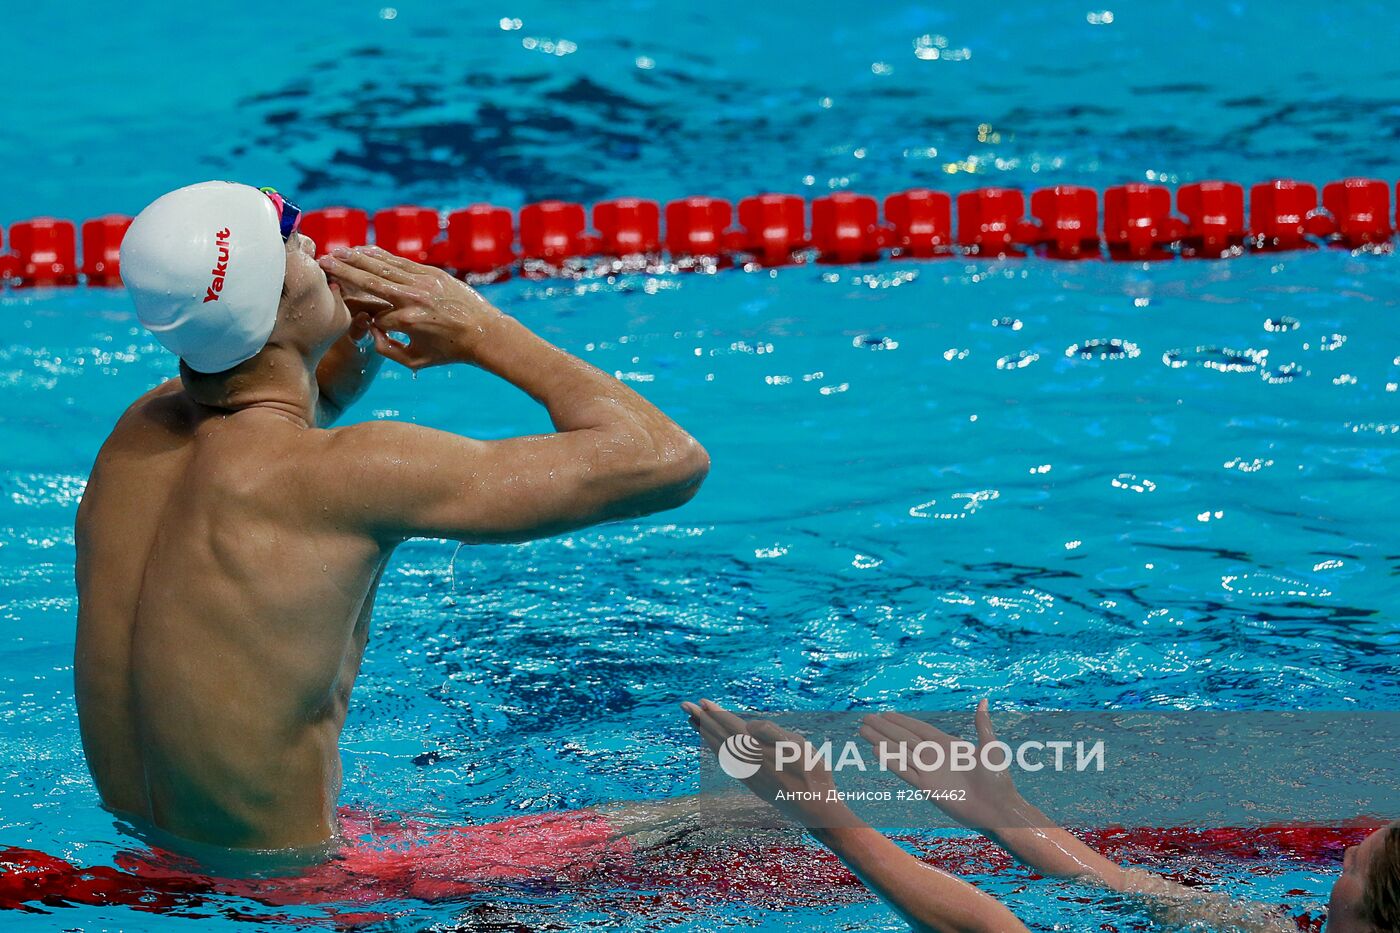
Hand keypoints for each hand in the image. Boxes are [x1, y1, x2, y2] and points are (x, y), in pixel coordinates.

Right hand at [318, 246, 503, 369]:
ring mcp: (423, 283)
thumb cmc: (449, 351)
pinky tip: (363, 250)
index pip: (371, 313)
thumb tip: (370, 331)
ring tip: (336, 252)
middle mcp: (412, 299)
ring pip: (382, 266)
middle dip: (343, 271)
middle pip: (369, 281)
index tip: (338, 304)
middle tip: (321, 262)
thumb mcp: (415, 360)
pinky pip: (399, 261)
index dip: (355, 311)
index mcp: (407, 322)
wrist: (485, 332)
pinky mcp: (431, 273)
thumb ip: (387, 350)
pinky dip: (379, 255)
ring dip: (357, 258)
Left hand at [683, 699, 856, 829]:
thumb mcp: (800, 748)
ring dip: (705, 733)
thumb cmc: (813, 774)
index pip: (732, 727)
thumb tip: (749, 725)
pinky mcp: (751, 783)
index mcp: (760, 750)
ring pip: (720, 749)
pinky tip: (711, 743)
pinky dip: (716, 749)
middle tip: (685, 706)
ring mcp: (747, 774)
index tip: (702, 702)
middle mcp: (749, 763)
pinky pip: (727, 761)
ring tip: (692, 721)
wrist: (815, 809)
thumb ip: (774, 733)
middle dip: (702, 720)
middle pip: (720, 736)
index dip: (716, 714)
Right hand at [860, 700, 1032, 834]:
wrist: (997, 809)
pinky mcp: (926, 787)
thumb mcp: (990, 747)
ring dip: (881, 742)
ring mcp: (928, 772)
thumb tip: (984, 700)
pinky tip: (876, 751)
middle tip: (865, 719)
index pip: (918, 729)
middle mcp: (934, 756)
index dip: (901, 721)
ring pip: (899, 752)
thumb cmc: (997, 779)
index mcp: (947, 745)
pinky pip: (904, 771)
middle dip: (884, 728)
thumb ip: (982, 725)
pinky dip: (890, 761)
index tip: (884, 713)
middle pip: (903, 738)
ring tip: (863, 732)